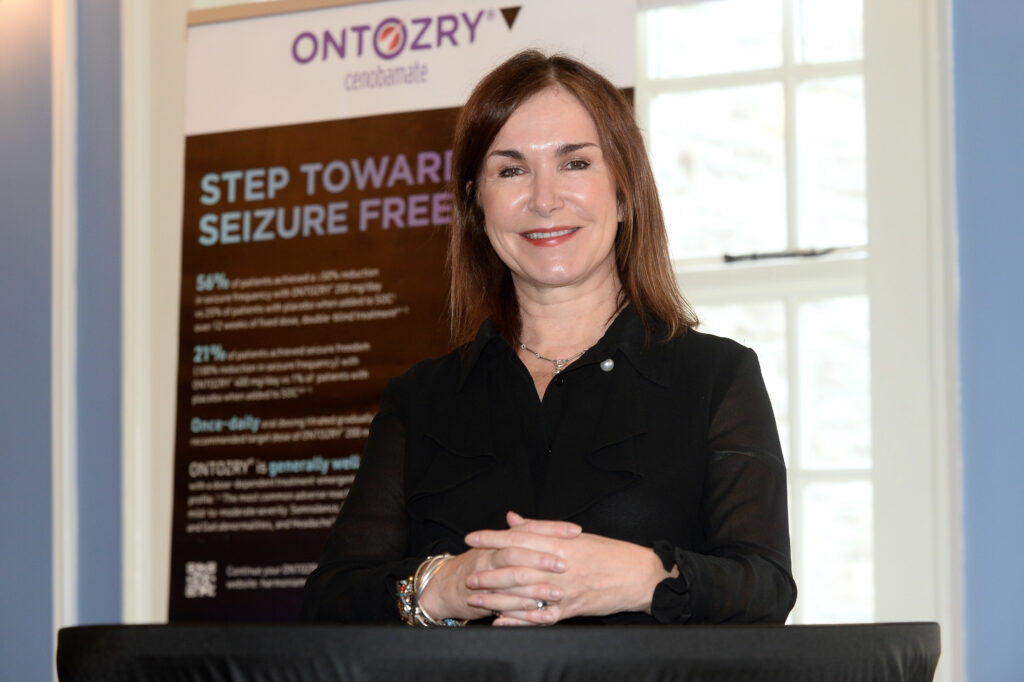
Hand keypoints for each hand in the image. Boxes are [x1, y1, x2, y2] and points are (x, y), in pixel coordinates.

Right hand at [416, 512, 580, 622]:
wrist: (443, 588)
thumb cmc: (476, 565)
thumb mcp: (495, 545)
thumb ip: (517, 532)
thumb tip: (537, 519)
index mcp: (499, 541)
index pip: (528, 530)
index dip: (551, 529)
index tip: (575, 531)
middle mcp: (492, 556)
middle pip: (517, 552)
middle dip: (541, 558)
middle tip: (565, 562)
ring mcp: (487, 579)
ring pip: (512, 580)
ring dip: (536, 587)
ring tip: (559, 592)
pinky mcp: (485, 601)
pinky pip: (505, 606)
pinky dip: (523, 610)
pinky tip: (541, 612)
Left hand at [464, 513, 673, 624]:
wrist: (638, 575)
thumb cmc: (608, 553)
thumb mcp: (574, 536)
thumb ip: (540, 529)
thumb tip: (513, 519)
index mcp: (560, 544)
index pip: (519, 538)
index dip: (493, 538)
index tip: (473, 537)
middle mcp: (559, 566)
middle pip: (517, 568)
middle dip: (490, 571)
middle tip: (469, 574)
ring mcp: (564, 590)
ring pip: (524, 595)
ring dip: (498, 598)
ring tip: (477, 600)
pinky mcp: (571, 609)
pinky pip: (540, 618)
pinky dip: (519, 621)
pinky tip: (501, 621)